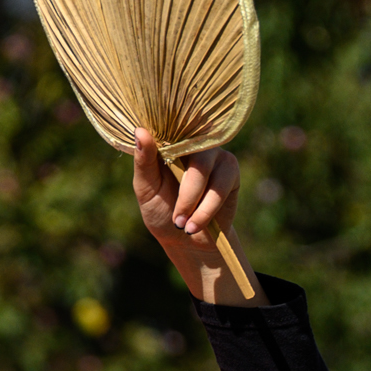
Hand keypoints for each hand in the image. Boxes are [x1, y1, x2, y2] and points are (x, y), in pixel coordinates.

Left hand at [129, 131, 246, 300]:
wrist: (187, 240)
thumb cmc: (162, 211)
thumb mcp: (146, 189)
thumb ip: (143, 162)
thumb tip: (140, 131)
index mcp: (169, 143)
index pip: (167, 129)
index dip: (163, 143)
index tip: (159, 167)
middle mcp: (192, 142)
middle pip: (188, 153)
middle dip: (184, 193)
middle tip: (176, 219)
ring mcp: (213, 153)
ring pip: (204, 169)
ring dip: (193, 202)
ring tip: (183, 225)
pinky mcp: (230, 168)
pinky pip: (220, 186)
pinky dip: (207, 208)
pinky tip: (197, 224)